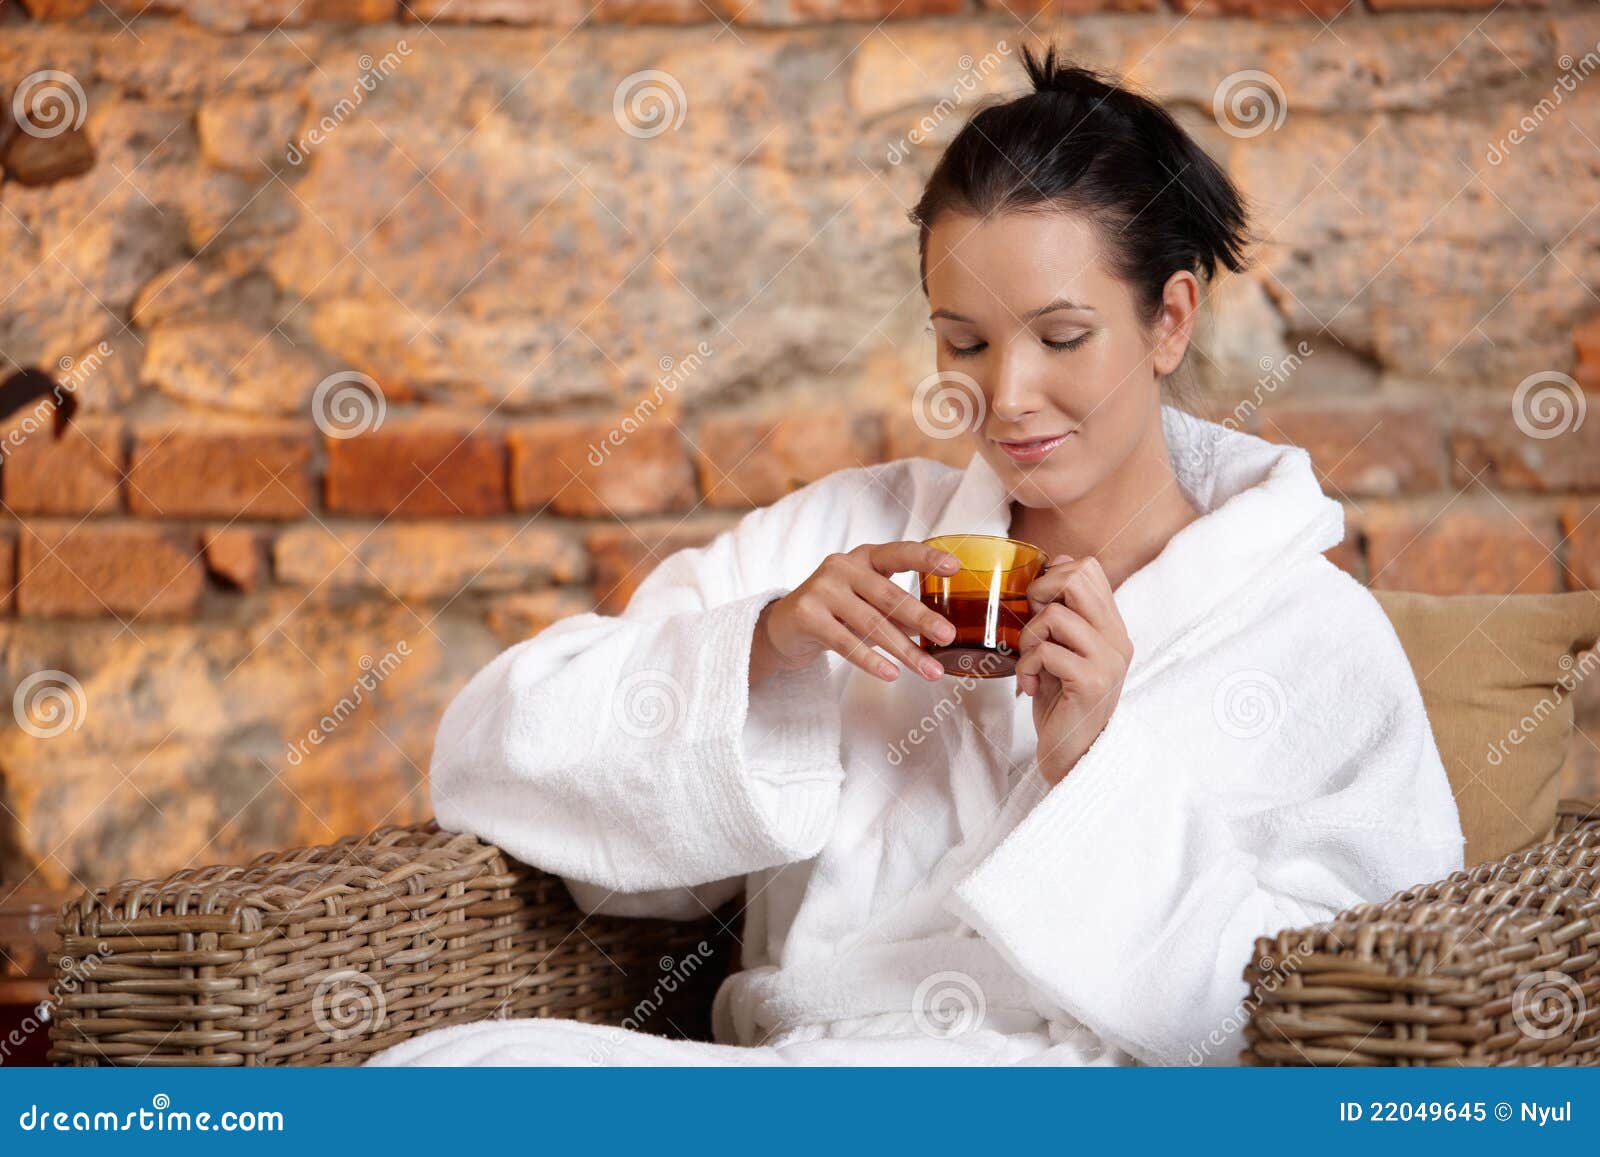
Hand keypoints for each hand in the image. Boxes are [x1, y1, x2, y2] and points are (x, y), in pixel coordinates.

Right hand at [751, 541, 960, 686]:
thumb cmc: (835, 611)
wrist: (783, 626)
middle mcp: (842, 567)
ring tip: (929, 670)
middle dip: (921, 618)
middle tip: (948, 636)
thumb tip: (938, 631)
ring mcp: (822, 589)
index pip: (899, 552)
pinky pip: (845, 642)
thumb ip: (897, 611)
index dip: (926, 559)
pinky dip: (870, 660)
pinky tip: (891, 674)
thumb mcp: (867, 603)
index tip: (954, 567)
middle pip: (889, 595)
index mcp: (864, 557)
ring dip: (904, 650)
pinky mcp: (807, 615)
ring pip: (871, 623)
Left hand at [1017, 554, 1133, 786]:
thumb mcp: (1061, 650)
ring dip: (1029, 637)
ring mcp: (1108, 660)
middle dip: (1041, 593)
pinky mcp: (1093, 682)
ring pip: (1056, 615)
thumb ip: (1063, 613)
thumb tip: (1059, 561)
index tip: (1038, 607)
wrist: (1073, 755)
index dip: (1053, 578)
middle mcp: (1117, 639)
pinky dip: (1026, 666)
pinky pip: (1046, 651)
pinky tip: (1028, 686)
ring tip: (1030, 663)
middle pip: (1078, 578)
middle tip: (1033, 625)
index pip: (1089, 569)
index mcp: (1111, 628)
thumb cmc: (1061, 702)